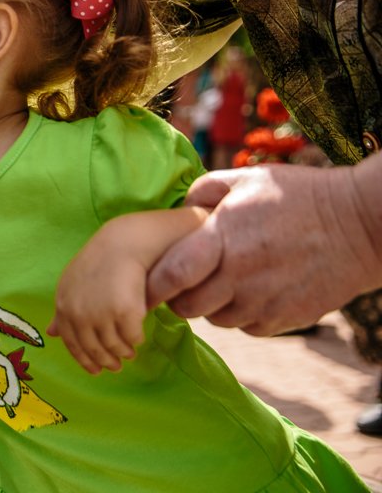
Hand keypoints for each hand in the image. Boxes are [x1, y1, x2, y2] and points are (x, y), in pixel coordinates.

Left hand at [48, 225, 145, 374]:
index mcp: (64, 305)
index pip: (71, 342)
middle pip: (93, 349)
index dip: (84, 360)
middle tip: (116, 367)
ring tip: (129, 354)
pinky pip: (133, 337)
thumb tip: (51, 333)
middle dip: (106, 361)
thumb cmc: (99, 264)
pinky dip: (136, 341)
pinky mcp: (125, 312)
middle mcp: (79, 313)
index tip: (96, 370)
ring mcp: (101, 313)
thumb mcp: (72, 286)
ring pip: (114, 346)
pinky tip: (138, 339)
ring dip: (123, 353)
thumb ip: (63, 312)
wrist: (123, 245)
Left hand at [147, 163, 380, 335]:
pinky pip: (248, 328)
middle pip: (188, 306)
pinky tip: (252, 291)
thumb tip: (179, 209)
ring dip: (211, 306)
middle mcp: (241, 275)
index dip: (153, 284)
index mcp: (223, 238)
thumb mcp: (247, 179)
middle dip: (178, 298)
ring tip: (223, 281)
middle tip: (182, 283)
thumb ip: (204, 190)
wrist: (359, 224)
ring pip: (217, 319)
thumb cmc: (299, 196)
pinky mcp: (286, 319)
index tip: (145, 283)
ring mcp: (265, 301)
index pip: (172, 273)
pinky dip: (243, 315)